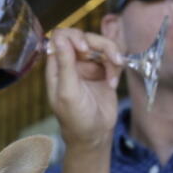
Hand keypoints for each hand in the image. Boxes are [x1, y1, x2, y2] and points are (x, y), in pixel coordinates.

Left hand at [44, 28, 122, 151]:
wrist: (95, 136)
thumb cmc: (76, 118)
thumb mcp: (68, 92)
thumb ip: (64, 64)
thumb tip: (58, 38)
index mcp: (57, 66)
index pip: (61, 37)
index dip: (73, 37)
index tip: (84, 49)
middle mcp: (71, 63)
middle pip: (84, 36)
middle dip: (100, 44)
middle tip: (112, 59)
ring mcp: (88, 66)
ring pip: (101, 45)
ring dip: (111, 56)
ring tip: (115, 75)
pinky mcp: (103, 71)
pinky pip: (112, 57)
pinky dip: (116, 67)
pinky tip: (113, 84)